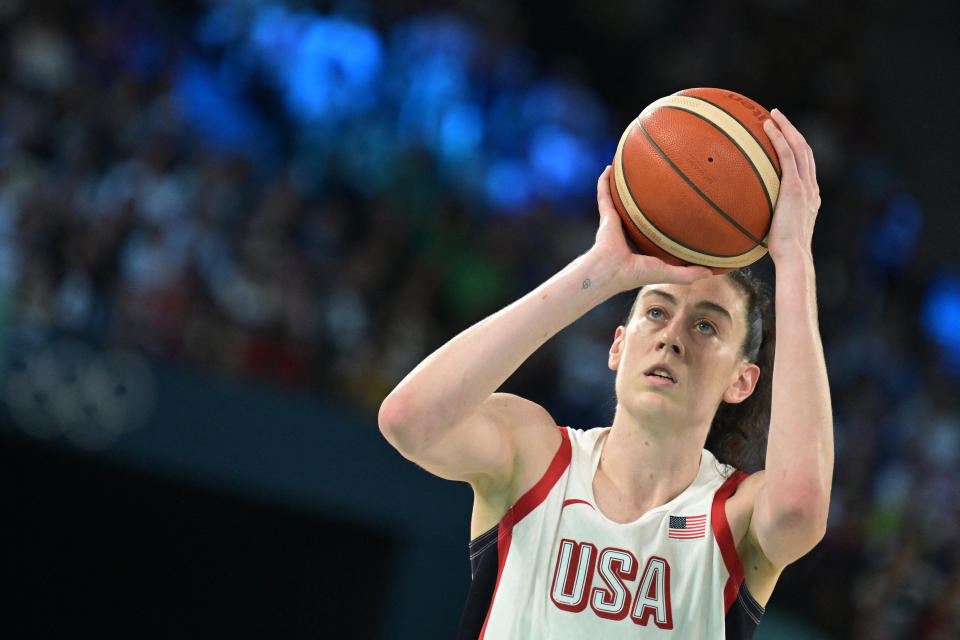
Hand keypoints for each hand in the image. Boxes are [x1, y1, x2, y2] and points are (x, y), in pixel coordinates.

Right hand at [592, 166, 710, 291]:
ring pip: (617, 200)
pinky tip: (609, 168)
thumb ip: (688, 274)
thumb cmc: (636, 274)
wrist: (612, 271)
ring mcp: (615, 222)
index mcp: (639, 245)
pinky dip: (604, 182)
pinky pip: (604, 195)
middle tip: (652, 183)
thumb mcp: (667, 273)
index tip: (672, 208)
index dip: (659, 220)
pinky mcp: (606, 215)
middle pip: (634, 211)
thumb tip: (711, 273)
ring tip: (626, 168)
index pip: (650, 231)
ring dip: (620, 186)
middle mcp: (626, 232)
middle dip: (640, 199)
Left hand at [763, 109, 820, 262]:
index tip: (784, 137)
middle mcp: (811, 187)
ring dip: (786, 128)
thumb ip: (767, 218)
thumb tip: (744, 218)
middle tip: (777, 117)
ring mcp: (805, 186)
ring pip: (799, 147)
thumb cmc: (781, 251)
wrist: (792, 255)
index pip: (805, 165)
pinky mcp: (795, 187)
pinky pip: (787, 155)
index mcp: (809, 196)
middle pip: (805, 150)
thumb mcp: (774, 229)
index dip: (796, 148)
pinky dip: (779, 138)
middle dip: (792, 131)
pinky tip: (767, 127)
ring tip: (772, 115)